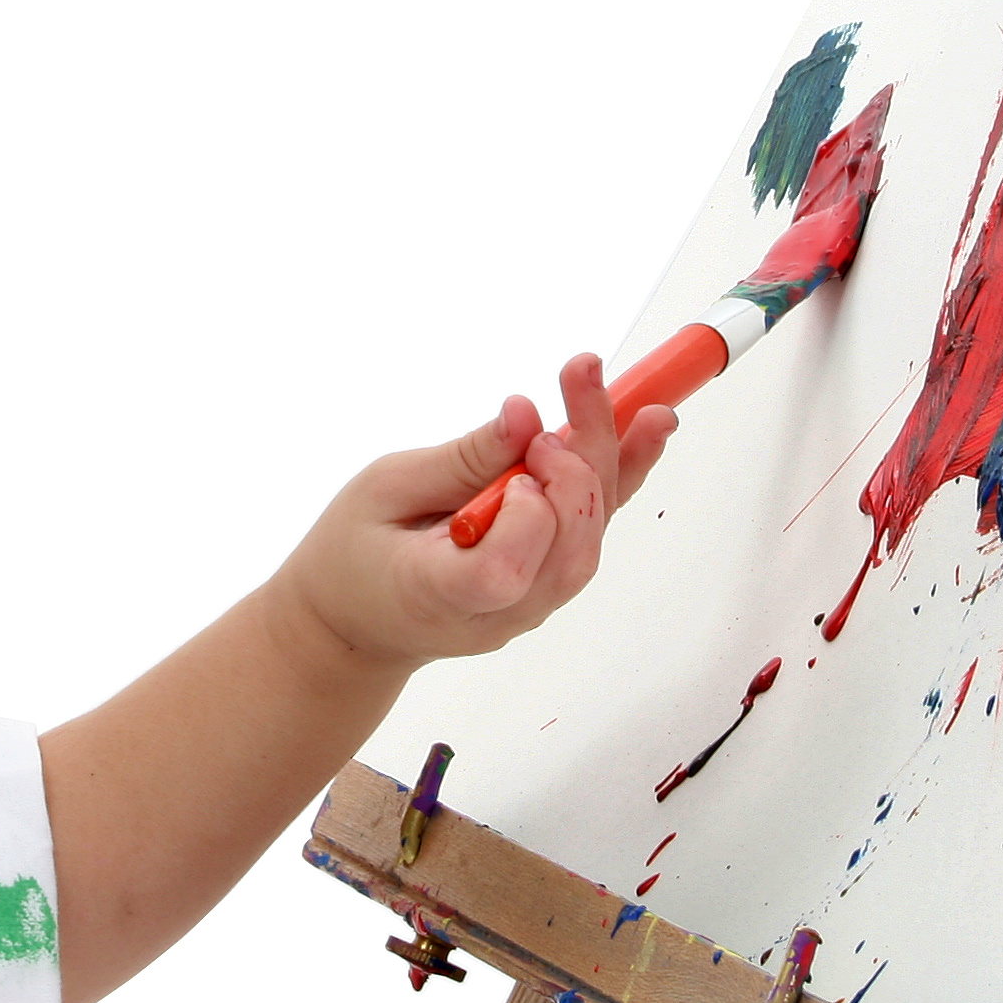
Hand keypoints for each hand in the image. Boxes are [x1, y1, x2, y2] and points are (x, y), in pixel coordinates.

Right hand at [267, 354, 676, 669]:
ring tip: (607, 383)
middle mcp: (497, 614)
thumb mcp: (384, 490)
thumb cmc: (352, 556)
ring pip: (590, 541)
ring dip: (609, 456)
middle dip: (584, 457)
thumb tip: (525, 415)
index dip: (529, 512)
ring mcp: (528, 609)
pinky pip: (592, 535)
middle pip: (569, 549)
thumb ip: (460, 459)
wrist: (354, 625)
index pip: (506, 571)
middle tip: (575, 378)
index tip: (520, 457)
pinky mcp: (545, 588)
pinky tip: (650, 425)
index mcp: (438, 595)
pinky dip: (621, 477)